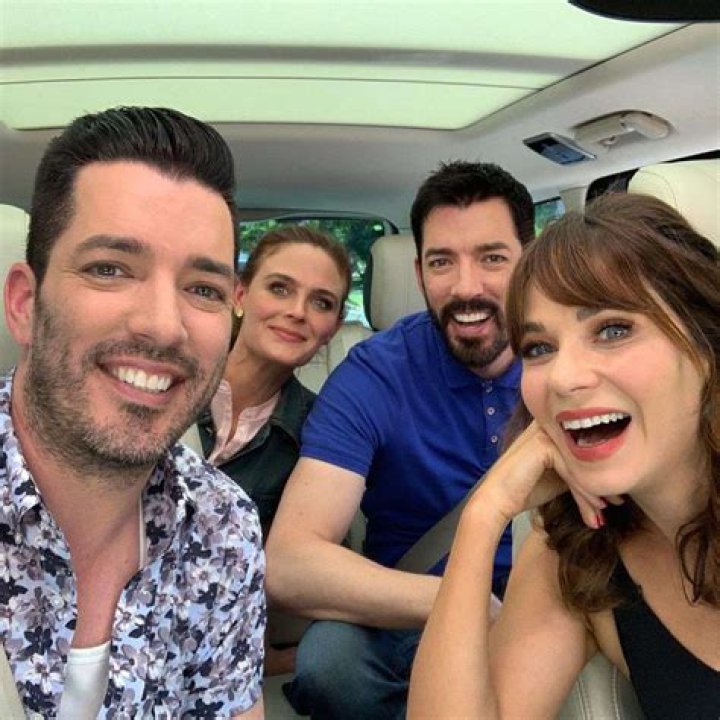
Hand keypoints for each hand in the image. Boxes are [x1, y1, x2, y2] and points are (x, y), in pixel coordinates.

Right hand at [470, 421, 609, 527]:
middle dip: (603, 479)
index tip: (615, 494)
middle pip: (586, 452)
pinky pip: (571, 468)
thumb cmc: (526, 489)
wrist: (497, 500)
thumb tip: (609, 475)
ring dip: (594, 489)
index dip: (601, 468)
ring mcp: (544, 432)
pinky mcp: (542, 445)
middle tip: (618, 501)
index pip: (585, 444)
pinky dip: (584, 490)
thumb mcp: (560, 475)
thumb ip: (577, 466)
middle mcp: (548, 424)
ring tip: (603, 510)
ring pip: (581, 461)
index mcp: (552, 427)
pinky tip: (593, 508)